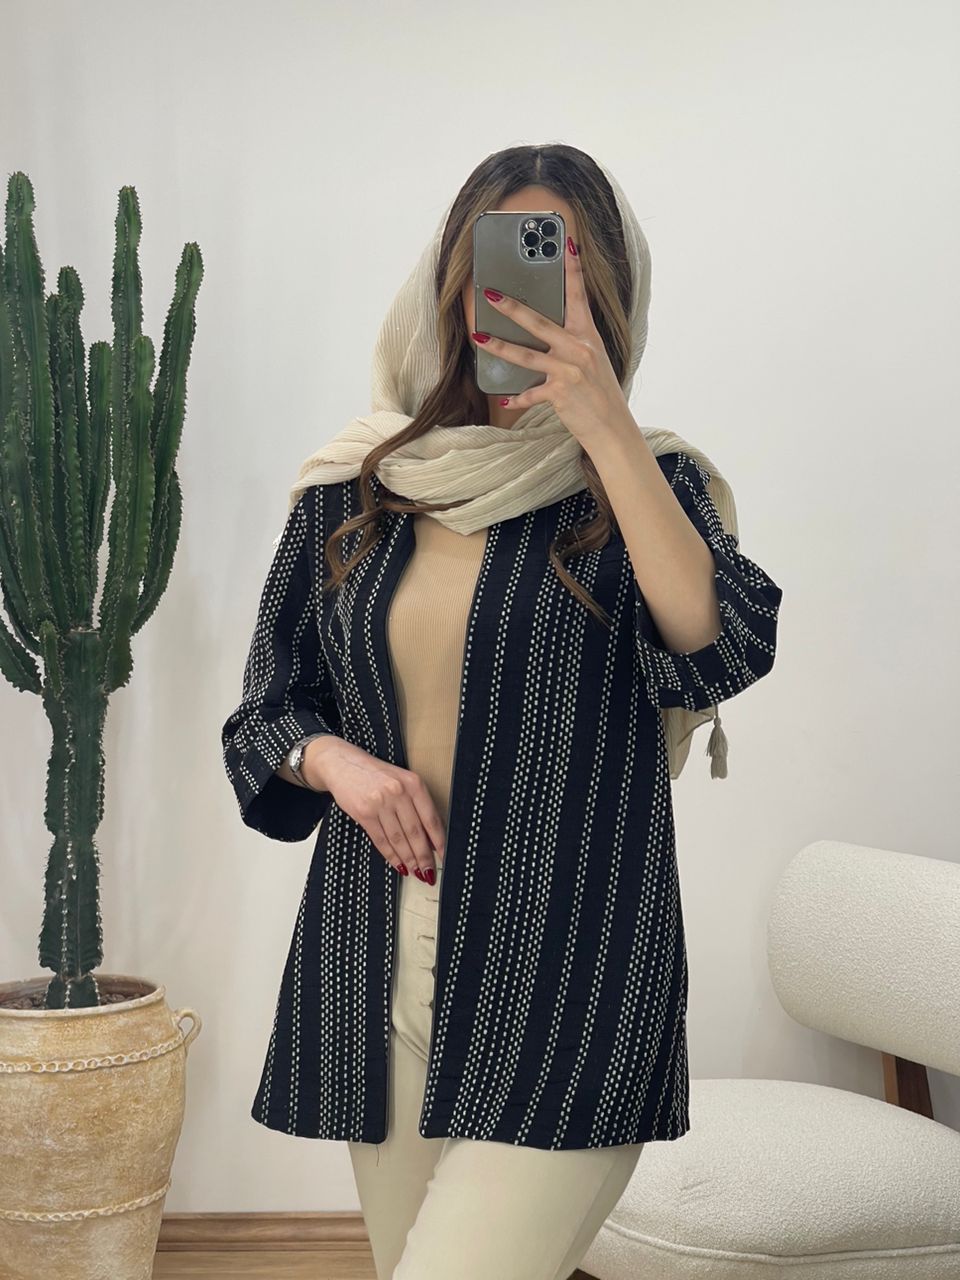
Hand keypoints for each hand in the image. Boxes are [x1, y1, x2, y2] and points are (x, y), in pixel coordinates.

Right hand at [303, 736, 444, 880]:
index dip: (439, 842)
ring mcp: (380, 803)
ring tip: (416, 872)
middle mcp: (398, 792)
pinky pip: (381, 840)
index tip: (444, 856)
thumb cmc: (376, 774)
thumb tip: (430, 837)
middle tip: (429, 872)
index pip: (431, 818)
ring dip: (409, 859)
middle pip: (416, 832)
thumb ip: (417, 804)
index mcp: (414, 783)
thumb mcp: (402, 781)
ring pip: (399, 839)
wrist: (343, 764)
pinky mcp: (364, 813)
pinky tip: (398, 864)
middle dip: (424, 857)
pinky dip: (391, 855)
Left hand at [471, 235, 634, 448]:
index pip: (579, 296)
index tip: (566, 244)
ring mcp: (569, 370)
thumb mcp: (593, 360)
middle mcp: (579, 349)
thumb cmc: (601, 393)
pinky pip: (531, 393)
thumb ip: (573, 343)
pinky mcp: (559, 392)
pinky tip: (504, 399)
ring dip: (500, 346)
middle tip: (492, 293)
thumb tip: (547, 333)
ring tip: (479, 337)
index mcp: (588, 336)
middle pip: (539, 322)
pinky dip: (517, 398)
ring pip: (526, 354)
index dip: (573, 269)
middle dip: (512, 307)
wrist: (612, 427)